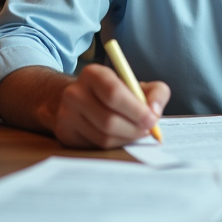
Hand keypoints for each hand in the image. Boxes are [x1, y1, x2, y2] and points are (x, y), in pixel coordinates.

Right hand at [49, 64, 168, 149]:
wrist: (81, 100)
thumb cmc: (116, 92)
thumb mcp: (137, 85)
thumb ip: (156, 92)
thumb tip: (155, 112)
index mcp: (93, 74)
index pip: (113, 93)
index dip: (136, 110)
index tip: (152, 119)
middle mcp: (74, 93)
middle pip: (108, 120)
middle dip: (134, 129)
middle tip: (148, 130)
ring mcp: (66, 115)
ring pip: (103, 137)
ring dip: (126, 139)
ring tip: (136, 133)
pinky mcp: (65, 134)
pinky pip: (95, 147)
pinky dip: (114, 145)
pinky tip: (121, 137)